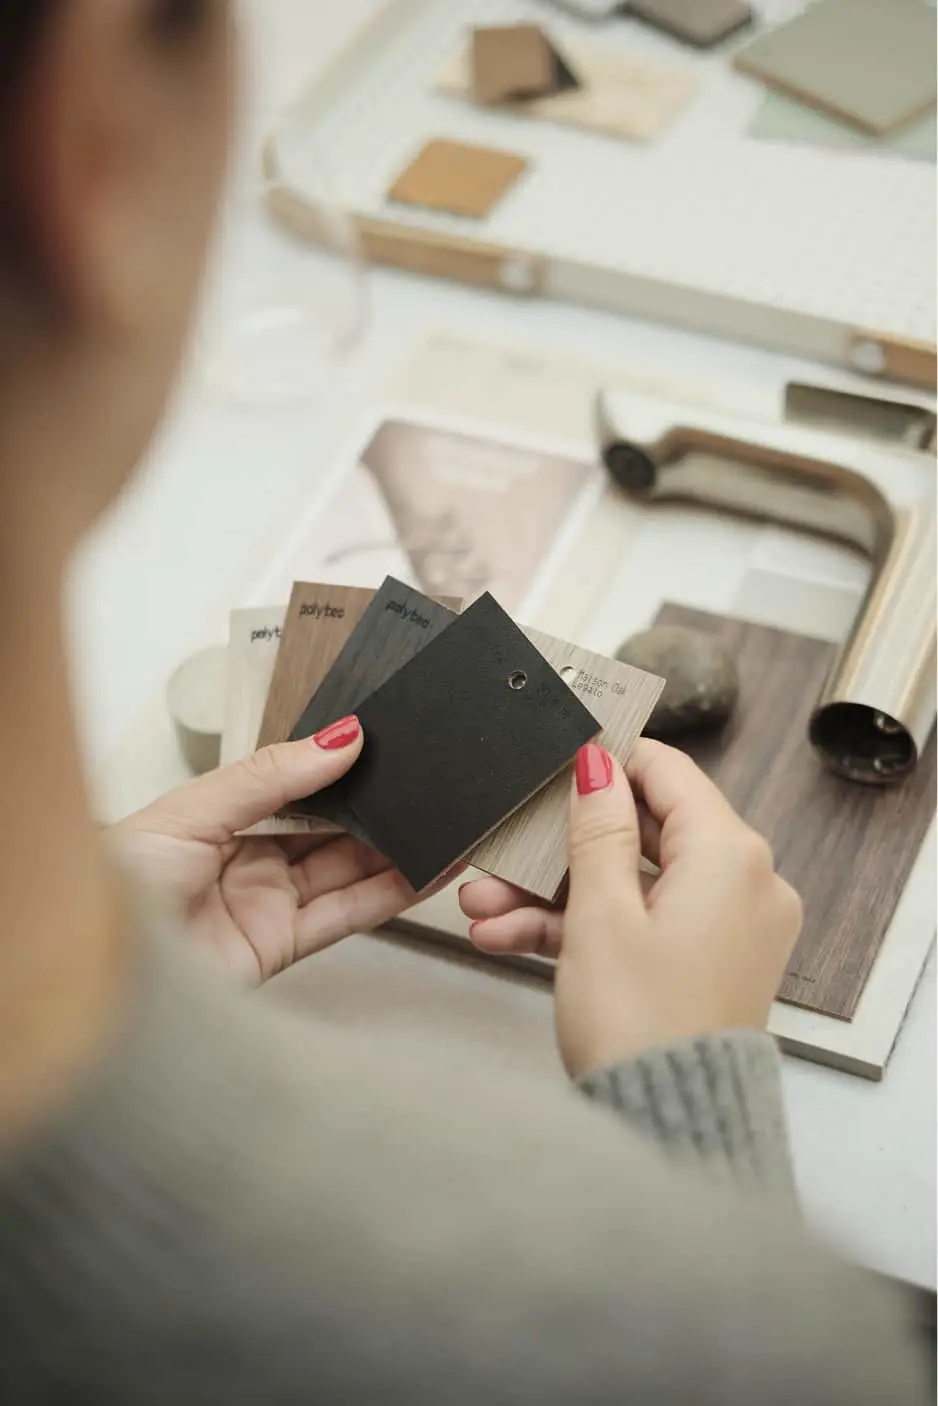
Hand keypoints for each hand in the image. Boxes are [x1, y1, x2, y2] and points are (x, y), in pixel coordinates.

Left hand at [113, 716, 441, 984]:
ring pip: (347, 870)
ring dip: (398, 848)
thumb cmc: (116, 886)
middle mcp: (246, 860)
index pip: (294, 785)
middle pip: (328, 829)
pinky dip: (391, 893)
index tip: (388, 745)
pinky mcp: (282, 948)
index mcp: (218, 818)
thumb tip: (339, 738)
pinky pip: (347, 915)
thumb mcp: (193, 811)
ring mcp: (266, 905)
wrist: (100, 973)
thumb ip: (271, 777)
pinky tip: (426, 870)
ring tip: (447, 822)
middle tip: (431, 782)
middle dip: (379, 807)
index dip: (341, 768)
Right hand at [460, 739, 801, 1078]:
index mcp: (732, 857)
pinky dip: (584, 926)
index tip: (559, 758)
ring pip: (631, 883)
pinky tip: (510, 936)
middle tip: (502, 845)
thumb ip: (598, 828)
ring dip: (556, 891)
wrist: (666, 1130)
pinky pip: (641, 923)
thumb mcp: (601, 913)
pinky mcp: (705, 963)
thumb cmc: (642, 1029)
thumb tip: (599, 766)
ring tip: (484, 905)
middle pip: (642, 832)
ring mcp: (727, 928)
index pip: (668, 772)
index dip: (608, 761)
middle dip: (559, 843)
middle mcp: (745, 885)